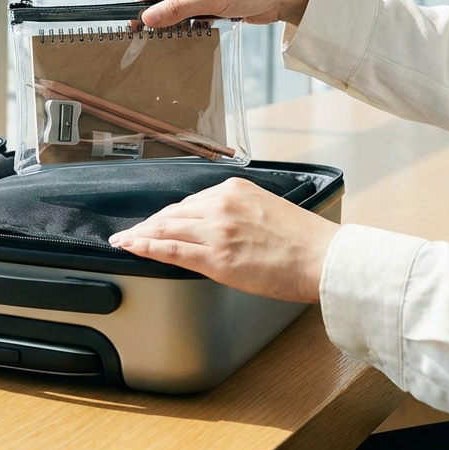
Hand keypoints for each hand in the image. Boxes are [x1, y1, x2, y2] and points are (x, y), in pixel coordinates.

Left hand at [108, 178, 338, 302]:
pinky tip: (131, 247)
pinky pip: (170, 250)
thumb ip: (239, 212)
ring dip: (139, 235)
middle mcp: (220, 204)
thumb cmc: (305, 241)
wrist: (325, 259)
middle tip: (129, 232)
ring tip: (123, 241)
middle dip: (147, 224)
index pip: (189, 203)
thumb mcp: (267, 209)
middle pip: (171, 214)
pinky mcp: (215, 256)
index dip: (166, 216)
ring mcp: (216, 230)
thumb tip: (220, 226)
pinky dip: (145, 247)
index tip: (153, 221)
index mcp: (234, 190)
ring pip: (165, 230)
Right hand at [136, 0, 314, 28]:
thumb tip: (147, 19)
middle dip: (161, 18)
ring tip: (174, 39)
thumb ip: (177, 9)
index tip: (134, 30)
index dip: (142, 8)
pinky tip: (192, 34)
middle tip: (153, 41)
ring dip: (177, 23)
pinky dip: (190, 24)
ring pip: (176, 8)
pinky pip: (190, 14)